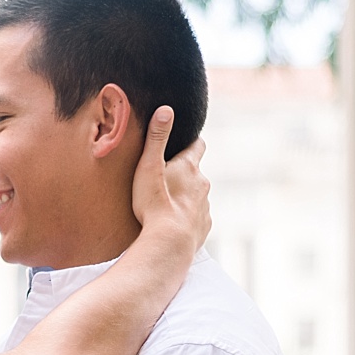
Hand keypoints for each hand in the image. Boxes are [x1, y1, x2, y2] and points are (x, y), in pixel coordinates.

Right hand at [130, 106, 210, 251]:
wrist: (169, 244)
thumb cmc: (155, 204)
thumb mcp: (149, 167)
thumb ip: (157, 138)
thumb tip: (166, 109)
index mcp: (190, 167)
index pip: (197, 146)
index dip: (191, 142)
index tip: (184, 141)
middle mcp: (202, 185)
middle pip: (197, 172)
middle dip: (185, 172)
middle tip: (166, 176)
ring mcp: (205, 207)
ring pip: (197, 196)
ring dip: (185, 196)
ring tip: (167, 203)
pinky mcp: (203, 227)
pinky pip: (197, 218)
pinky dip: (187, 217)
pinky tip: (174, 224)